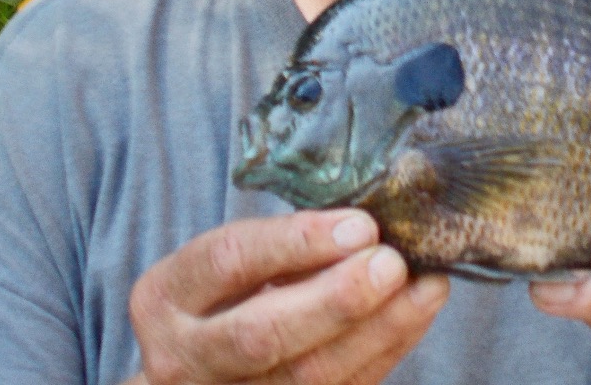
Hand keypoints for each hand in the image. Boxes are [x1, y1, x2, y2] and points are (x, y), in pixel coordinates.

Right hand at [128, 210, 448, 384]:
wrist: (197, 367)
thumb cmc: (227, 293)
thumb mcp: (231, 259)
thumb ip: (285, 242)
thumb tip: (367, 222)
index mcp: (166, 295)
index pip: (230, 261)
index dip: (297, 242)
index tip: (361, 225)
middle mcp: (181, 358)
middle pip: (261, 334)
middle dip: (336, 300)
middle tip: (392, 264)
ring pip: (305, 378)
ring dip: (376, 331)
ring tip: (425, 287)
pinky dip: (383, 352)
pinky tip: (416, 314)